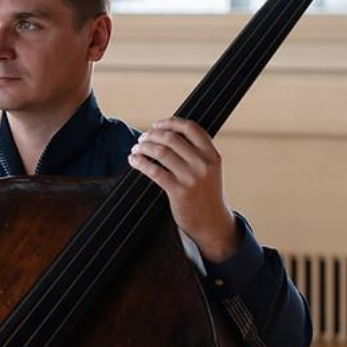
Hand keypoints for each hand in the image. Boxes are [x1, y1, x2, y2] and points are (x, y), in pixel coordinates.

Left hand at [128, 117, 239, 262]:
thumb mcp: (210, 170)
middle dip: (152, 135)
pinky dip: (140, 162)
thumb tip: (167, 133)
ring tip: (136, 149)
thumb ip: (196, 152)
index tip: (156, 124)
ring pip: (161, 152)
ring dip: (143, 147)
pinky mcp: (178, 192)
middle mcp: (203, 164)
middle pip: (171, 138)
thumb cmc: (206, 194)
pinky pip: (154, 171)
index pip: (191, 128)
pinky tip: (134, 160)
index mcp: (212, 155)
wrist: (213, 224)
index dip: (170, 122)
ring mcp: (191, 178)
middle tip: (142, 138)